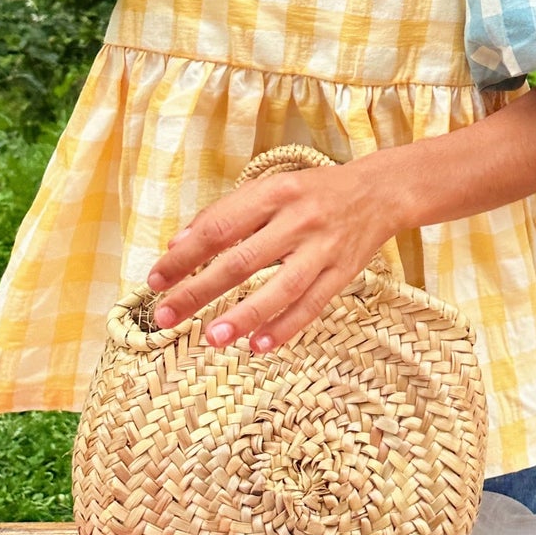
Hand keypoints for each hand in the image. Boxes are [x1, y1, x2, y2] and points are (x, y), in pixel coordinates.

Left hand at [147, 158, 398, 351]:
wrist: (380, 192)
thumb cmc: (312, 192)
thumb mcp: (271, 188)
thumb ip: (226, 213)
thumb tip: (178, 245)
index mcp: (276, 192)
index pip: (219, 227)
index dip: (184, 256)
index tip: (156, 281)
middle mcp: (300, 219)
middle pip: (243, 260)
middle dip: (200, 291)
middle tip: (165, 317)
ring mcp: (324, 248)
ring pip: (280, 287)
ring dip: (244, 315)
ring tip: (211, 338)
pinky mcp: (343, 272)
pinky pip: (312, 304)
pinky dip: (285, 327)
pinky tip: (258, 346)